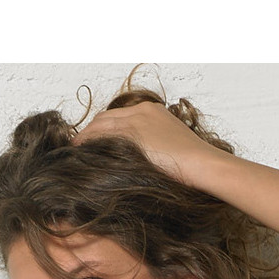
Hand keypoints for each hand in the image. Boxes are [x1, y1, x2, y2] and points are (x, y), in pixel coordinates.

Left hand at [72, 101, 217, 185]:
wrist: (203, 165)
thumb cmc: (194, 167)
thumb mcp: (173, 151)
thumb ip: (155, 150)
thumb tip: (146, 163)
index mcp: (153, 112)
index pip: (119, 116)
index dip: (104, 128)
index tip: (94, 140)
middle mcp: (142, 111)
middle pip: (106, 118)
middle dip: (90, 131)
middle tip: (78, 146)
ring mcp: (135, 121)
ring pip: (100, 125)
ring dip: (85, 138)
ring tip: (74, 151)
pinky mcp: (131, 133)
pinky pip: (101, 135)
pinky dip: (87, 143)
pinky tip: (80, 154)